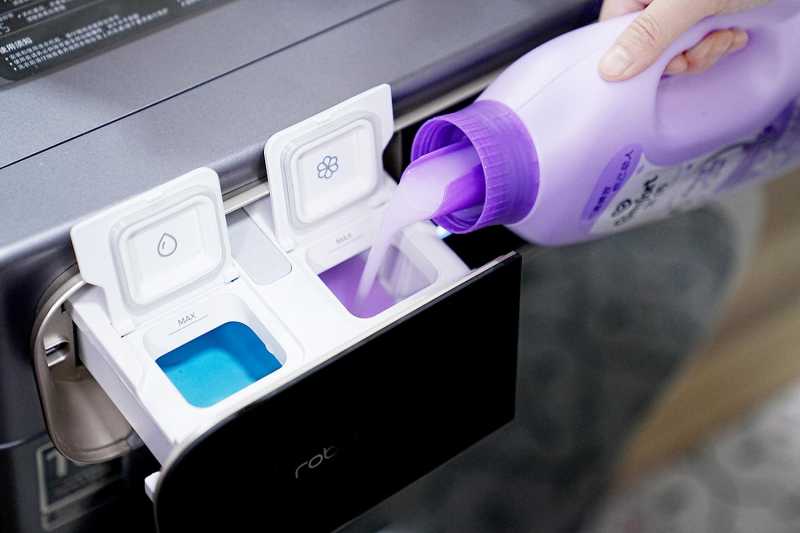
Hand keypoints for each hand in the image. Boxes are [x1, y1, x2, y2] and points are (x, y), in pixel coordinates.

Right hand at [599, 0, 768, 80]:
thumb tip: (609, 69)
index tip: (673, 60)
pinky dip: (717, 45)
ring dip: (706, 51)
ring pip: (674, 50)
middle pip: (647, 47)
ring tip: (727, 34)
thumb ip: (650, 33)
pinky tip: (734, 34)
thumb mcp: (692, 0)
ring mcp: (678, 7)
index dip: (641, 57)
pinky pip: (695, 44)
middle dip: (683, 54)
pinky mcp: (701, 15)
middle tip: (709, 42)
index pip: (616, 32)